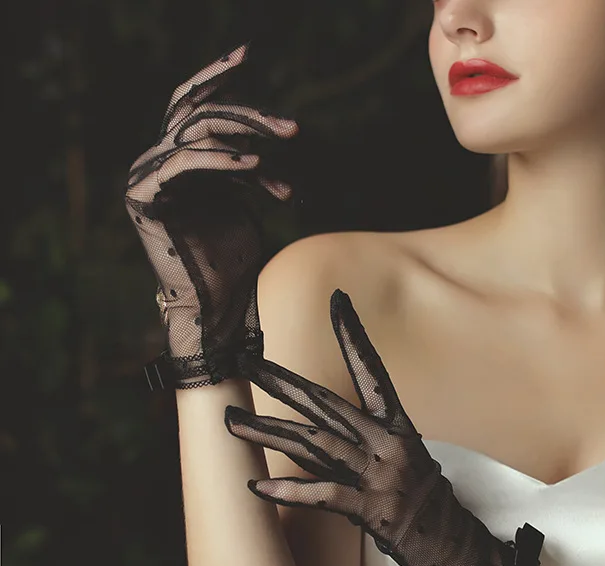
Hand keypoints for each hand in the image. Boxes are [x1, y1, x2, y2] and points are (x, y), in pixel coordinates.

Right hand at [125, 42, 299, 388]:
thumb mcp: (244, 197)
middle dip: (249, 114)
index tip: (247, 54)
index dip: (216, 76)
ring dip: (245, 134)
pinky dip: (221, 162)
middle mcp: (158, 160)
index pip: (193, 104)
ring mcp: (147, 175)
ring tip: (284, 141)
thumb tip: (267, 134)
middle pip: (200, 113)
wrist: (217, 303)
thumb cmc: (233, 256)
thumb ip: (245, 163)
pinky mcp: (144, 196)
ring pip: (196, 132)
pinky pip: (185, 164)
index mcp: (178, 158)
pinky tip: (254, 165)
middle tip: (291, 127)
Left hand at [223, 288, 544, 565]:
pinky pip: (325, 496)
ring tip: (230, 422)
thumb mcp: (406, 461)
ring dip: (268, 433)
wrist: (459, 550)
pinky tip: (258, 488)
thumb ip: (365, 443)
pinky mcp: (373, 509)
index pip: (371, 370)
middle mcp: (388, 443)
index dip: (353, 335)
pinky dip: (291, 492)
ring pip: (315, 444)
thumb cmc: (432, 507)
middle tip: (248, 361)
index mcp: (398, 427)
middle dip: (282, 382)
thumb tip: (324, 431)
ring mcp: (380, 475)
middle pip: (326, 404)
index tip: (338, 301)